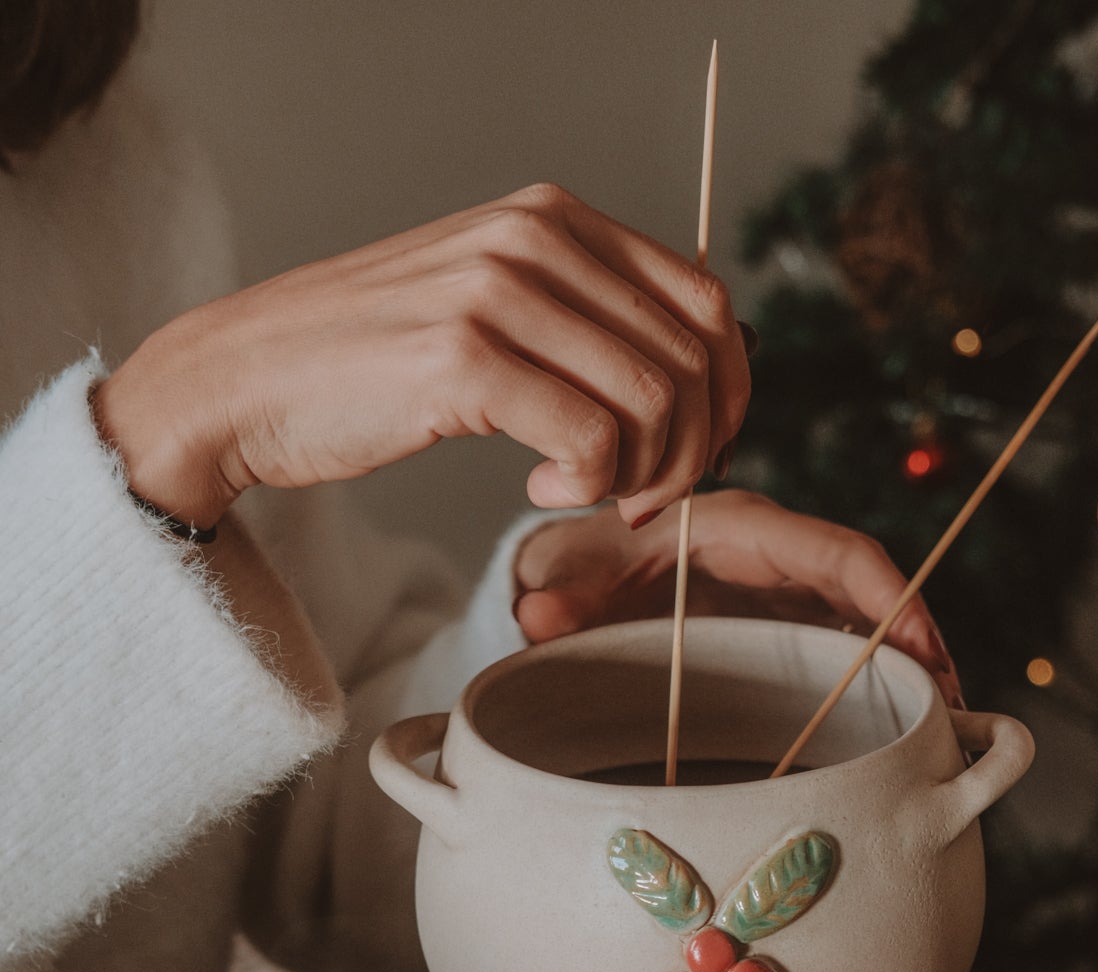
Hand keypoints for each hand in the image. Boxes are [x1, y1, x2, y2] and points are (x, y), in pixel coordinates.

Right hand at [93, 184, 749, 531]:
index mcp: (553, 218)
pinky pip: (590, 442)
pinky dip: (585, 486)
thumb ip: (581, 321)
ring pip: (653, 403)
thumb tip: (697, 378)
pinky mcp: (463, 361)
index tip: (684, 457)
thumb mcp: (491, 309)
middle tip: (638, 499)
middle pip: (693, 360)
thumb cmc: (370, 366)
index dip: (722, 399)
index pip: (708, 306)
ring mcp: (496, 294)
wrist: (247, 380)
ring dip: (637, 476)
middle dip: (688, 451)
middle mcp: (533, 239)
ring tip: (580, 492)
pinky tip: (540, 489)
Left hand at [513, 490, 962, 704]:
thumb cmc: (582, 564)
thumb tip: (537, 613)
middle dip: (919, 643)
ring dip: (908, 668)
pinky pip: (843, 645)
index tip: (922, 645)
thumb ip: (556, 598)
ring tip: (944, 727)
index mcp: (737, 529)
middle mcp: (776, 556)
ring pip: (866, 621)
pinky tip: (900, 725)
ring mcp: (786, 593)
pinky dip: (875, 681)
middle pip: (869, 591)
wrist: (573, 570)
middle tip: (954, 706)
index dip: (887, 596)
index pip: (834, 551)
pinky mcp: (785, 625)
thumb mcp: (568, 576)